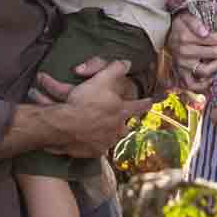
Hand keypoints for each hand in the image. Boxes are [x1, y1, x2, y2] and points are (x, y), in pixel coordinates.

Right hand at [34, 60, 152, 156]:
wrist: (66, 125)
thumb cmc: (85, 102)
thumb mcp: (101, 79)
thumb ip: (116, 69)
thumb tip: (127, 63)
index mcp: (122, 111)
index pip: (139, 105)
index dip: (145, 103)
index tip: (150, 102)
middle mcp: (117, 129)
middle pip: (125, 127)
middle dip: (123, 124)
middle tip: (119, 121)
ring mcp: (107, 142)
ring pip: (112, 138)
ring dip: (109, 134)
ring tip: (102, 129)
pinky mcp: (94, 152)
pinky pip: (98, 148)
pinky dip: (95, 144)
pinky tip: (89, 140)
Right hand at [166, 12, 216, 94]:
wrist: (164, 33)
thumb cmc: (178, 25)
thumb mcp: (185, 17)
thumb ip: (195, 23)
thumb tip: (206, 32)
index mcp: (186, 38)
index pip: (213, 39)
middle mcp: (184, 53)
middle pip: (214, 53)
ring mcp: (183, 65)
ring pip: (206, 70)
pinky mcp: (181, 73)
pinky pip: (192, 84)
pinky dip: (202, 85)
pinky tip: (211, 79)